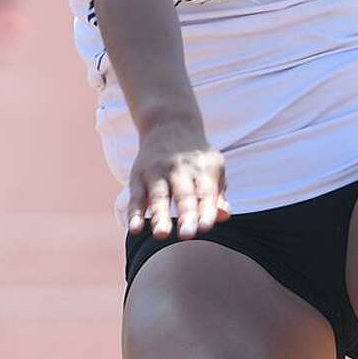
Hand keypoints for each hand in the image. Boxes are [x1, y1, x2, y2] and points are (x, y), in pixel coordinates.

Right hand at [126, 122, 229, 240]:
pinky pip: (136, 197)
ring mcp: (157, 172)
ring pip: (159, 197)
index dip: (206, 210)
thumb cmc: (196, 157)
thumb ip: (218, 195)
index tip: (206, 227)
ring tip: (161, 235)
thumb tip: (223, 217)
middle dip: (186, 215)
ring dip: (160, 216)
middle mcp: (179, 170)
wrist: (168, 123)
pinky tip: (134, 228)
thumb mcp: (213, 168)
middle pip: (183, 195)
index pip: (206, 193)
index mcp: (202, 170)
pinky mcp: (138, 176)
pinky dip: (135, 214)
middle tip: (187, 235)